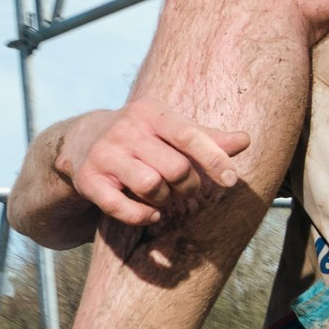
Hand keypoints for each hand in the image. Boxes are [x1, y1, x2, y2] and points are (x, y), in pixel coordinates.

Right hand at [57, 101, 250, 234]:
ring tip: (163, 196)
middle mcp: (126, 130)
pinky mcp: (89, 179)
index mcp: (150, 112)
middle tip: (185, 187)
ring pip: (150, 186)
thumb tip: (245, 140)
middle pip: (174, 167)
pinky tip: (150, 213)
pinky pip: (120, 208)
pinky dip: (141, 216)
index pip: (189, 136)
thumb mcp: (171, 128)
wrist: (83, 140)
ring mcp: (105, 154)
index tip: (231, 180)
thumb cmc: (141, 135)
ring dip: (164, 200)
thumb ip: (207, 137)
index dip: (214, 159)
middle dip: (188, 185)